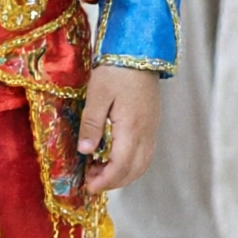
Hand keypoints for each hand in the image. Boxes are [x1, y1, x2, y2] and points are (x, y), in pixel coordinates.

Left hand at [78, 65, 160, 194]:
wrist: (140, 50)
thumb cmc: (115, 69)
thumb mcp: (97, 94)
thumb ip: (91, 124)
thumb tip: (85, 151)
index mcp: (132, 128)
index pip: (121, 166)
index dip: (105, 181)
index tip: (88, 187)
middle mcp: (146, 132)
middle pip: (134, 170)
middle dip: (113, 181)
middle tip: (91, 181)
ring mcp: (152, 127)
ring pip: (142, 163)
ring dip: (123, 173)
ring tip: (99, 170)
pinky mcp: (152, 122)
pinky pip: (145, 152)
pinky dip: (131, 162)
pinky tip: (114, 156)